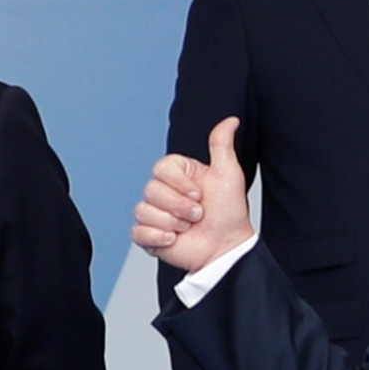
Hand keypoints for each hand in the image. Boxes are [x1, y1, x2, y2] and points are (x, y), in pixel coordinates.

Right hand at [132, 117, 255, 271]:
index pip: (160, 169)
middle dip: (178, 206)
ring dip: (171, 223)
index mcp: (177, 175)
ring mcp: (154, 215)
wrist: (225, 248)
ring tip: (187, 228)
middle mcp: (163, 193)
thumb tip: (231, 121)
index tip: (199, 193)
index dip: (179, 184)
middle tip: (197, 214)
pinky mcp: (148, 236)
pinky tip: (174, 239)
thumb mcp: (227, 174)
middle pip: (150, 190)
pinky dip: (157, 237)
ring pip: (144, 211)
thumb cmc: (228, 214)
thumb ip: (221, 145)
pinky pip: (137, 231)